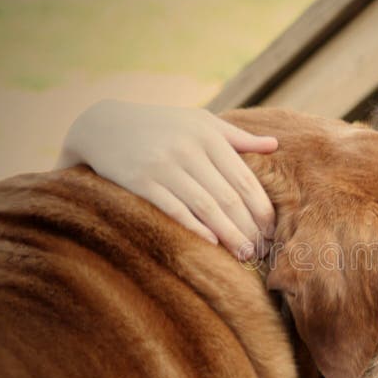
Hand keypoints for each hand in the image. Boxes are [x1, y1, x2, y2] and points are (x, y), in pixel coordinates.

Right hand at [57, 100, 277, 257]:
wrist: (103, 125)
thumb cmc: (162, 126)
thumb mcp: (199, 122)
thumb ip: (237, 136)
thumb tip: (274, 144)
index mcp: (208, 135)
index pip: (245, 180)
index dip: (262, 210)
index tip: (273, 232)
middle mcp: (188, 149)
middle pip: (229, 197)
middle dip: (249, 228)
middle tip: (262, 251)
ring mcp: (164, 165)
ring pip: (206, 207)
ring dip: (229, 235)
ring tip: (245, 255)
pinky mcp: (140, 181)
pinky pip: (175, 209)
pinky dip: (196, 228)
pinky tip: (213, 244)